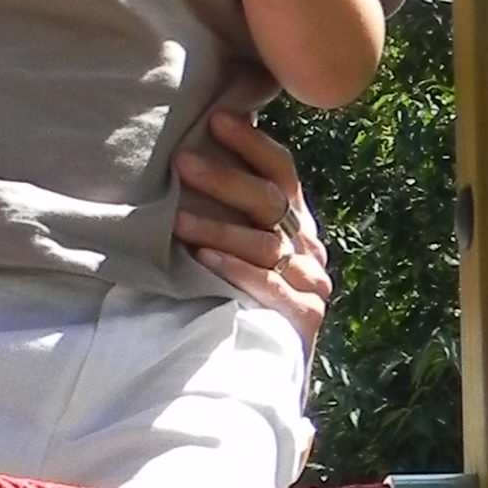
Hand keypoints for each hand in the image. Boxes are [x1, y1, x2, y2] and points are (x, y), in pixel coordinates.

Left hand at [171, 109, 330, 353]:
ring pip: (265, 246)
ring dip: (219, 228)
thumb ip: (230, 206)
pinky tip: (203, 258)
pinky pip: (269, 288)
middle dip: (225, 180)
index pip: (281, 171)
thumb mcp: (237, 245)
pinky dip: (236, 271)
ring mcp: (310, 283)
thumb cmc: (239, 298)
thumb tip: (203, 138)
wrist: (262, 367)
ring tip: (177, 218)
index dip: (251, 143)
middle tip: (183, 163)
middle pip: (270, 203)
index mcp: (295, 221)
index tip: (216, 119)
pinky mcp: (303, 319)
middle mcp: (307, 248)